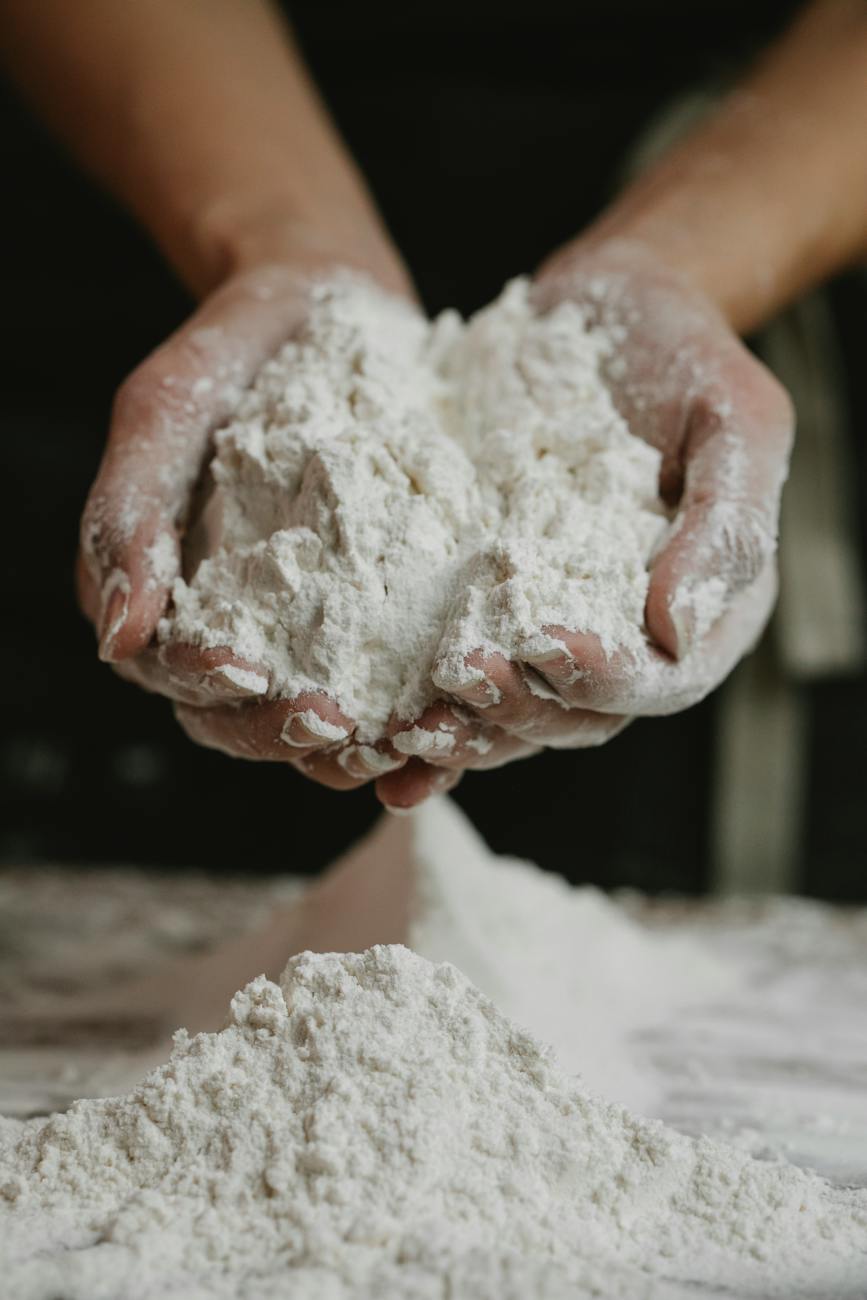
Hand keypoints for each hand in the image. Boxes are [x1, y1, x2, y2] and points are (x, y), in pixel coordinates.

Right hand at [77, 243, 463, 804]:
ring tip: (402, 740)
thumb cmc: (231, 349)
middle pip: (239, 717)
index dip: (202, 682)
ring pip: (314, 721)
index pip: (167, 666)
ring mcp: (305, 629)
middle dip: (282, 731)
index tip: (246, 671)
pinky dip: (413, 710)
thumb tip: (117, 635)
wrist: (327, 303)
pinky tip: (452, 714)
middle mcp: (231, 625)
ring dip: (353, 746)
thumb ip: (127, 513)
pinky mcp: (374, 616)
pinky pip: (389, 682)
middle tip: (338, 727)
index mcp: (164, 592)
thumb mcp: (165, 410)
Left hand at [375, 239, 793, 807]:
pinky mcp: (485, 599)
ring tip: (398, 725)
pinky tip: (363, 708)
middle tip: (454, 685)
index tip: (547, 645)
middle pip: (574, 713)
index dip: (603, 678)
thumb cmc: (687, 353)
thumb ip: (727, 523)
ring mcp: (549, 620)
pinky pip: (450, 657)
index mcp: (702, 611)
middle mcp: (624, 634)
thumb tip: (679, 633)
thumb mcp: (735, 418)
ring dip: (456, 726)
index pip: (658, 678)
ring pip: (508, 705)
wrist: (602, 304)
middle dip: (514, 710)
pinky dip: (413, 691)